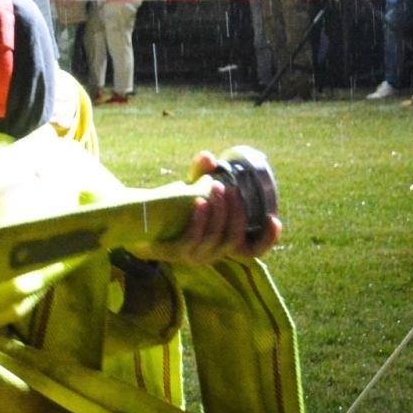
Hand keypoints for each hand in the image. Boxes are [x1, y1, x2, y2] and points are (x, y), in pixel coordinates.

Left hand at [131, 151, 281, 265]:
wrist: (138, 224)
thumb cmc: (172, 210)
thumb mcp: (191, 192)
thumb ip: (200, 175)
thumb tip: (208, 156)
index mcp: (223, 243)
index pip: (254, 250)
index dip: (268, 239)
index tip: (274, 219)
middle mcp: (213, 253)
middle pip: (234, 236)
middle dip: (235, 210)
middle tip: (228, 187)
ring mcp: (195, 256)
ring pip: (215, 236)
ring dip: (218, 211)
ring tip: (213, 187)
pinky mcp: (176, 253)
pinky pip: (192, 238)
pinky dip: (199, 219)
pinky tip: (199, 200)